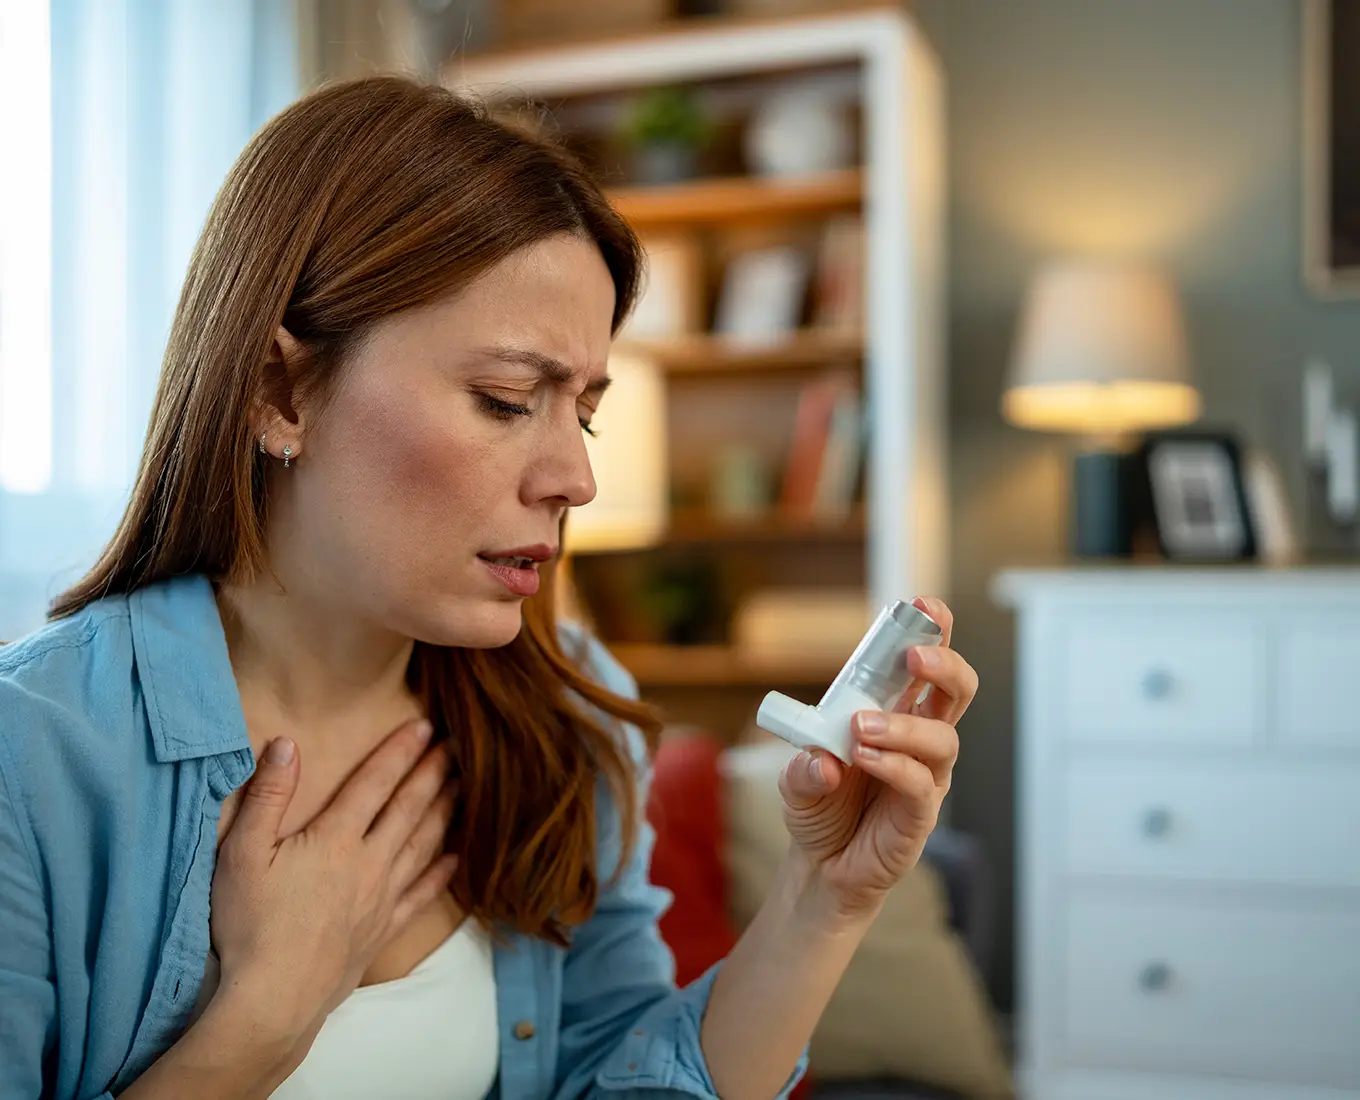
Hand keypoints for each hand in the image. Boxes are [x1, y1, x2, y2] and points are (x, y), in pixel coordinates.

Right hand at [209, 719, 457, 1050]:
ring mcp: (380, 899)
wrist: (273, 1001)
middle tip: (458, 746)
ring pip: (422, 845)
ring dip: (444, 812)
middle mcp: (368, 863)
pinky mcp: (381, 931)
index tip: (424, 725)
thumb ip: (267, 796)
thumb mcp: (241, 854)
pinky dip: (440, 874)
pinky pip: (420, 896)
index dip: (399, 751)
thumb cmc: (250, 926)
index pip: (374, 783)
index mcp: (335, 839)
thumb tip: (287, 744)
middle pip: (408, 808)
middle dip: (433, 773)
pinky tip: (455, 859)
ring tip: (465, 787)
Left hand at [779, 597, 975, 915]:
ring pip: (943, 738)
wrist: (820, 867)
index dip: (932, 632)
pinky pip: (922, 784)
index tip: (923, 605)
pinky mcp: (921, 815)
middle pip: (956, 691)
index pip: (923, 666)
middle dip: (944, 664)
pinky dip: (894, 765)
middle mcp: (918, 739)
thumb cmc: (820, 807)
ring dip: (904, 726)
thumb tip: (823, 758)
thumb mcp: (794, 778)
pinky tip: (863, 758)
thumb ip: (803, 764)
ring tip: (861, 728)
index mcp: (894, 712)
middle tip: (914, 657)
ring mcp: (926, 776)